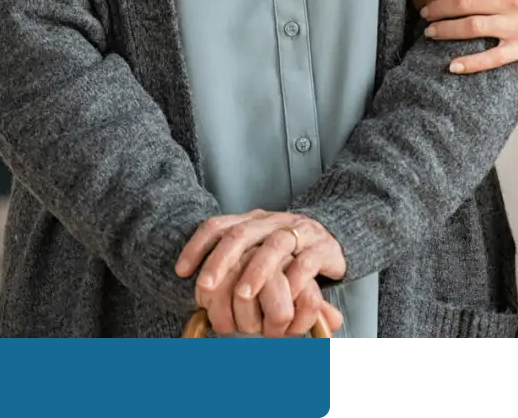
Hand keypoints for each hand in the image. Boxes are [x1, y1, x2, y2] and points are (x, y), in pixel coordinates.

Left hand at [176, 211, 344, 337]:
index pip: (219, 225)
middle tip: (205, 287)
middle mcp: (274, 222)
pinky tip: (283, 297)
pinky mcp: (323, 248)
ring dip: (257, 271)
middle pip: (242, 233)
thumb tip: (187, 280)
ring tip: (242, 295)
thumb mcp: (257, 252)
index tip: (181, 271)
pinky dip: (293, 280)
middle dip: (221, 260)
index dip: (197, 245)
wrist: (336, 236)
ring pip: (275, 245)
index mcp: (254, 221)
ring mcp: (300, 233)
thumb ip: (230, 264)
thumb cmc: (287, 254)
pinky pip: (306, 263)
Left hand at [418, 0, 517, 72]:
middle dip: (437, 5)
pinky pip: (491, 58)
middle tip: (424, 9)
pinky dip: (469, 63)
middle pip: (462, 1)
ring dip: (445, 29)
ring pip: (470, 27)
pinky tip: (452, 65)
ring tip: (430, 31)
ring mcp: (516, 26)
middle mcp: (511, 0)